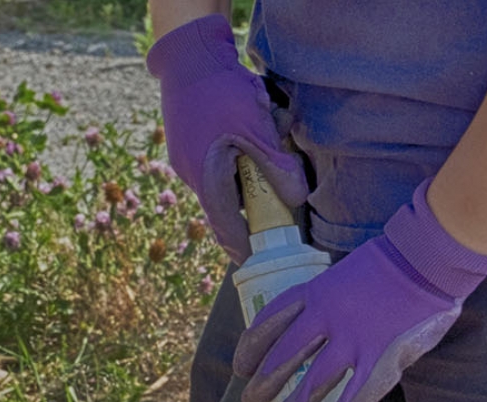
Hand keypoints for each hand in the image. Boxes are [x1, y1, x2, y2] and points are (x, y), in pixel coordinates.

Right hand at [147, 15, 307, 263]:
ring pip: (230, 174)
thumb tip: (296, 200)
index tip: (254, 262)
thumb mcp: (256, 131)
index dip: (242, 246)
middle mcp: (193, 174)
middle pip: (232, 200)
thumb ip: (276, 169)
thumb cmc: (220, 93)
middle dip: (258, 190)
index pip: (225, 226)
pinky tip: (258, 116)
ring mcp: (190, 156)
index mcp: (206, 179)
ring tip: (270, 125)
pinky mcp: (194, 140)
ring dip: (254, 160)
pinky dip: (243, 145)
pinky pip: (223, 156)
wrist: (190, 55)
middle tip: (279, 181)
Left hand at [233, 179, 486, 401]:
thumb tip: (321, 323)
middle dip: (263, 381)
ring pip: (312, 383)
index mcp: (317, 292)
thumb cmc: (396, 262)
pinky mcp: (380, 362)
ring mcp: (352, 342)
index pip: (271, 322)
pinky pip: (353, 401)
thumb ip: (332, 299)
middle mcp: (326, 318)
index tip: (241, 364)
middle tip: (251, 400)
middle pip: (283, 355)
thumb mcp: (348, 273)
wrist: (428, 258)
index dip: (251, 346)